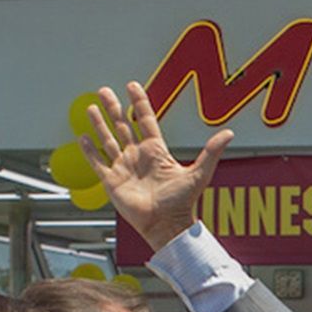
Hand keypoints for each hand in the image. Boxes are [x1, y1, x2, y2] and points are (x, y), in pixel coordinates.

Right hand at [81, 82, 233, 247]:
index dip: (139, 103)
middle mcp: (138, 156)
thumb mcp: (199, 173)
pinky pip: (98, 163)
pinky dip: (90, 151)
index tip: (132, 86)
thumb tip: (229, 133)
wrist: (166, 225)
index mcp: (156, 152)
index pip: (145, 121)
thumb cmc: (182, 203)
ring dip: (100, 124)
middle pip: (123, 126)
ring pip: (108, 140)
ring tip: (91, 107)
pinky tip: (83, 137)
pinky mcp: (112, 182)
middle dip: (114, 108)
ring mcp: (124, 168)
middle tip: (104, 90)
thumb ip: (211, 152)